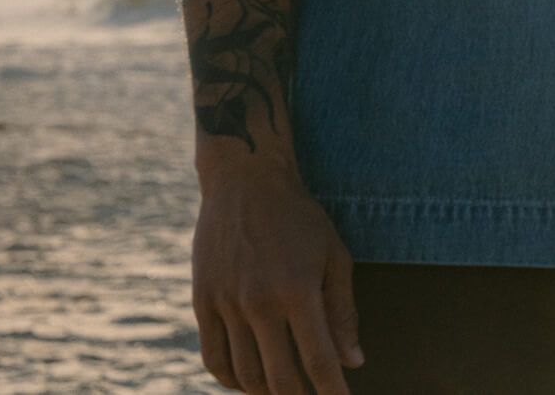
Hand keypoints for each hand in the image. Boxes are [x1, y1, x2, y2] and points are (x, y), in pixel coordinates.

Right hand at [192, 156, 362, 394]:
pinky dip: (232, 380)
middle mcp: (259, 302)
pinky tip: (250, 382)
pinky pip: (214, 358)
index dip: (332, 392)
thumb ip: (342, 312)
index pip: (318, 360)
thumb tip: (352, 362)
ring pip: (245, 375)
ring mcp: (226, 304)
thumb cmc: (301, 218)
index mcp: (298, 290)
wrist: (245, 181)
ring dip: (267, 392)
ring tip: (285, 391)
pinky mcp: (202, 302)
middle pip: (280, 378)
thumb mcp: (334, 256)